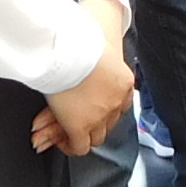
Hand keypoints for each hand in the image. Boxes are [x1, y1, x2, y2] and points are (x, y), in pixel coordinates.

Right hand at [32, 1, 133, 155]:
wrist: (70, 49)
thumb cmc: (79, 40)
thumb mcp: (99, 46)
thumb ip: (97, 54)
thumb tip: (92, 41)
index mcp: (124, 82)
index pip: (120, 106)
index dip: (105, 110)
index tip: (92, 110)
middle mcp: (117, 102)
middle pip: (110, 124)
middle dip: (93, 125)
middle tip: (77, 122)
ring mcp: (101, 116)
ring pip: (97, 137)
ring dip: (82, 135)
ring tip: (67, 131)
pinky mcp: (81, 126)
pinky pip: (80, 146)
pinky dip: (71, 146)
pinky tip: (62, 140)